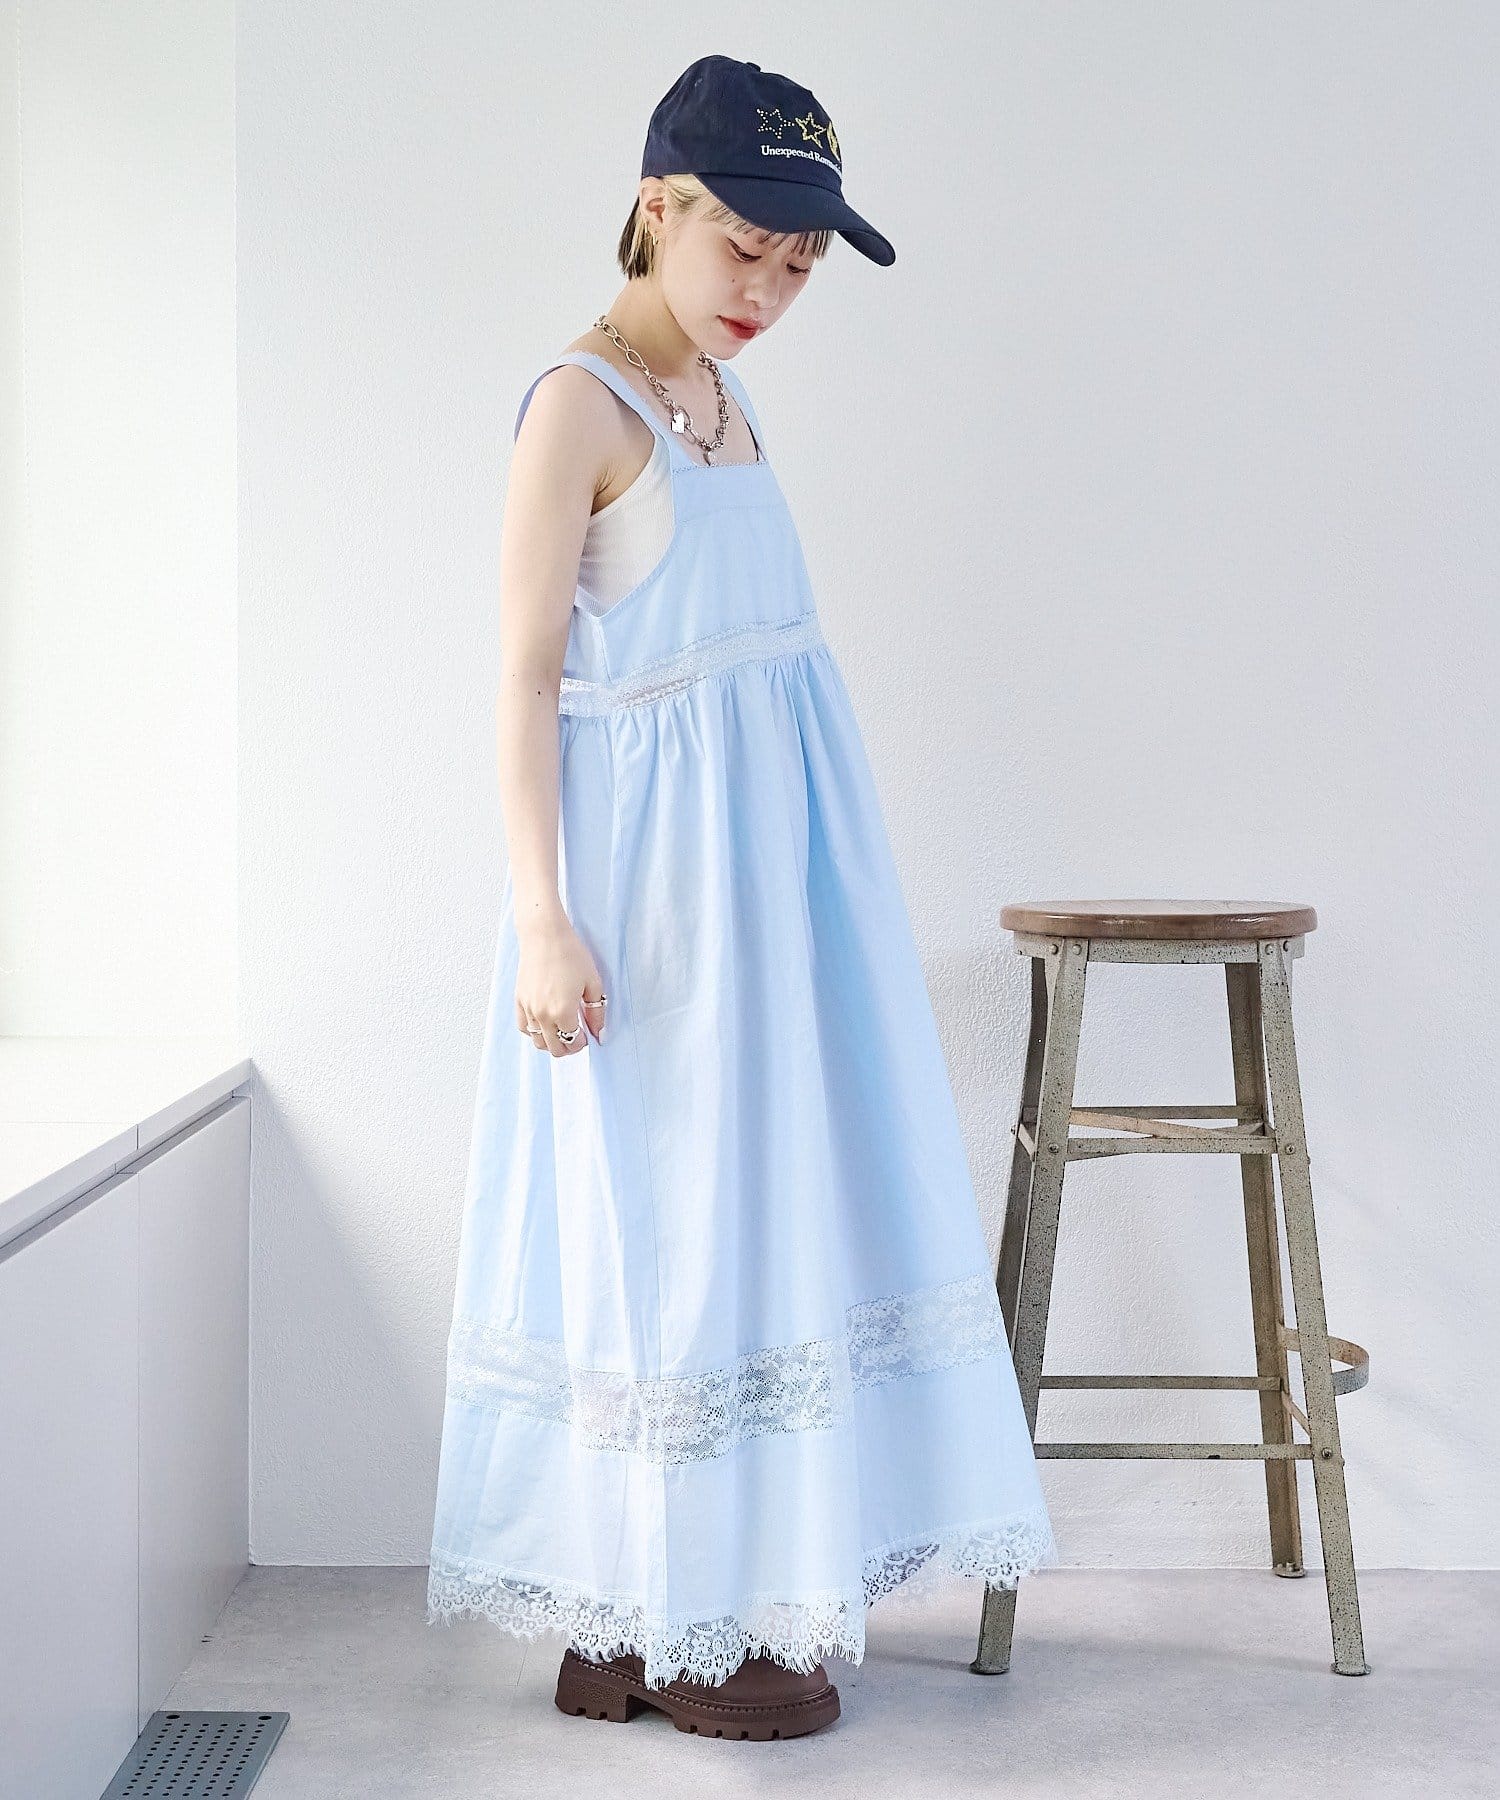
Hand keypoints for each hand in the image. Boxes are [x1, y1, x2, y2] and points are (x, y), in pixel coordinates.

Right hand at [514, 915, 606, 1055]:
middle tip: (577, 1036)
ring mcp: (529, 1009)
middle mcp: (543, 1014)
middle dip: (568, 1047)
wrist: (544, 936)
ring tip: (561, 1030)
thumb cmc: (571, 955)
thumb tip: (599, 1032)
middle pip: (554, 1048)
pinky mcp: (519, 1000)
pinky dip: (534, 1032)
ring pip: (538, 1042)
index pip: (572, 1041)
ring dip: (551, 1042)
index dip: (582, 1042)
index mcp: (563, 1011)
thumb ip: (596, 1012)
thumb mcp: (593, 983)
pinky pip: (524, 1028)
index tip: (587, 1035)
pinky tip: (545, 1023)